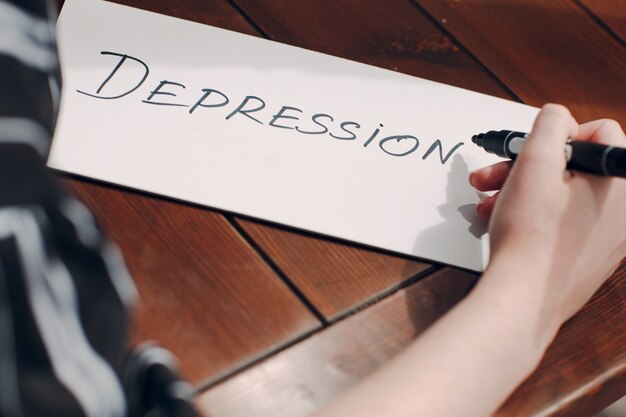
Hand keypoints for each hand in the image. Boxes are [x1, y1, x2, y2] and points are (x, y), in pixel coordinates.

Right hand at [470, 104, 625, 325]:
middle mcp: (624, 210)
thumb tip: (557, 116)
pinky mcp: (588, 256)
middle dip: (526, 165)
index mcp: (622, 181)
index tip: (530, 154)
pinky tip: (501, 220)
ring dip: (520, 190)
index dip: (557, 136)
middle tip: (492, 175)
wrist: (524, 299)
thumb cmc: (531, 235)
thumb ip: (550, 124)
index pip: (599, 131)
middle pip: (575, 165)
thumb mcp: (535, 162)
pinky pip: (562, 221)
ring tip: (487, 201)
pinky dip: (533, 215)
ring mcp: (609, 237)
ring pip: (563, 193)